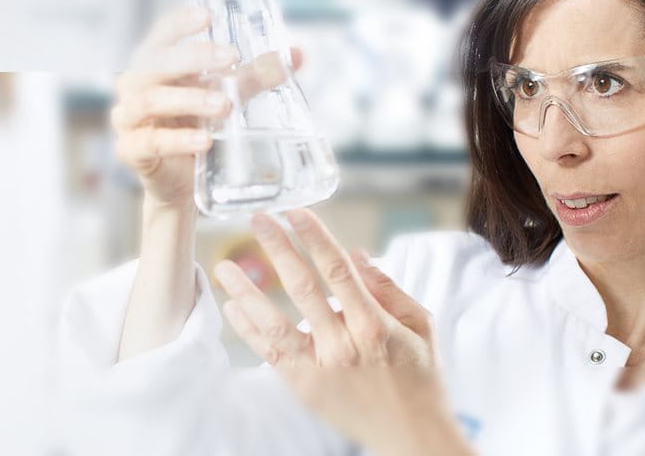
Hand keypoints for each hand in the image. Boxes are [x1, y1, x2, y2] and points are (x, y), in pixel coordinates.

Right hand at [110, 8, 305, 209]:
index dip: (180, 23)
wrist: (184, 182)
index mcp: (155, 65)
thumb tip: (296, 55)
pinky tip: (204, 141)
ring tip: (224, 105)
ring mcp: (128, 119)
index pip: (161, 35)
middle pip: (153, 63)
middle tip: (231, 59)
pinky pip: (150, 142)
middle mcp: (135, 86)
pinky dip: (178, 140)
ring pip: (149, 100)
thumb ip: (256, 76)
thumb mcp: (229, 97)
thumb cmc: (200, 127)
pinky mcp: (130, 151)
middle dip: (193, 58)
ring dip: (189, 99)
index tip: (208, 17)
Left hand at [211, 209, 473, 455]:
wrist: (411, 435)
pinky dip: (248, 330)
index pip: (338, 270)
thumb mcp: (420, 326)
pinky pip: (270, 354)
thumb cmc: (420, 377)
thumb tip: (356, 252)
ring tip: (225, 266)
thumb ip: (387, 289)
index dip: (315, 237)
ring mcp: (320, 369)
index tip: (296, 212)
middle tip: (259, 219)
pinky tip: (233, 306)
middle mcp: (344, 345)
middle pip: (303, 287)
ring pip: (275, 324)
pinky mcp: (304, 387)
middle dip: (279, 248)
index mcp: (375, 325)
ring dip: (247, 292)